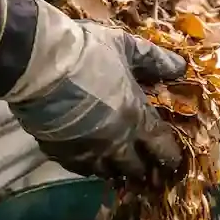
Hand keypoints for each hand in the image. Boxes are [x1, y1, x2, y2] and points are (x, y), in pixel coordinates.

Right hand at [0, 0, 187, 181]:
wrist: (39, 62)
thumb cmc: (88, 52)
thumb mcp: (126, 47)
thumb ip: (155, 60)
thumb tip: (181, 67)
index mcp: (135, 118)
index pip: (160, 146)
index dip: (169, 156)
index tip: (172, 160)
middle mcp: (114, 142)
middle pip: (134, 167)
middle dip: (142, 168)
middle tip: (144, 166)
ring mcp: (85, 151)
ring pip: (105, 172)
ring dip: (113, 168)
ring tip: (115, 164)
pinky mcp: (58, 152)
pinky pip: (77, 167)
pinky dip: (86, 164)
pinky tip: (86, 157)